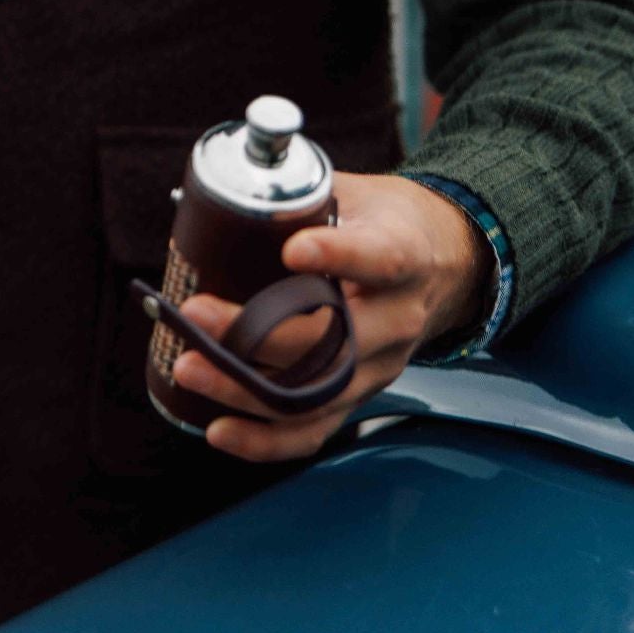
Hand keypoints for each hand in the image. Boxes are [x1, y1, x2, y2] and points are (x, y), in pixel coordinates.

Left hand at [172, 172, 491, 463]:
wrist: (444, 264)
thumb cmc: (389, 223)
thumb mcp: (358, 192)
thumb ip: (297, 194)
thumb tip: (215, 193)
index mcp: (404, 255)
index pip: (379, 258)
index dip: (337, 255)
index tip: (291, 248)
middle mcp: (397, 318)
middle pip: (332, 341)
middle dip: (257, 335)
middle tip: (196, 314)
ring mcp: (381, 366)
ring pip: (316, 394)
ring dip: (245, 390)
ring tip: (189, 367)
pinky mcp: (361, 395)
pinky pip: (315, 430)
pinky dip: (265, 440)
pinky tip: (219, 430)